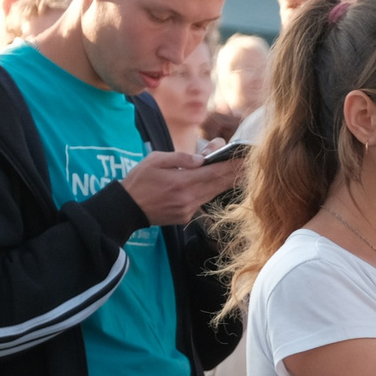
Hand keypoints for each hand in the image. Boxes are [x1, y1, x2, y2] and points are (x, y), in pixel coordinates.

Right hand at [122, 149, 245, 225]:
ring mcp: (188, 210)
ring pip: (212, 194)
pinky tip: (215, 184)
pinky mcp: (186, 217)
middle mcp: (188, 198)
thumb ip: (180, 158)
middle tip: (249, 164)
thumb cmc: (139, 180)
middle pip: (218, 184)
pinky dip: (209, 192)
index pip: (213, 172)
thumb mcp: (155, 160)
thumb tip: (202, 159)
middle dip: (234, 174)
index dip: (231, 165)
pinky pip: (202, 202)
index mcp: (181, 181)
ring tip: (238, 172)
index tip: (244, 159)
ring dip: (225, 183)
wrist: (126, 208)